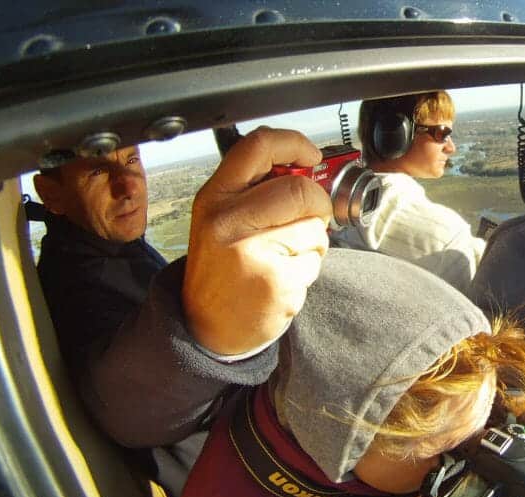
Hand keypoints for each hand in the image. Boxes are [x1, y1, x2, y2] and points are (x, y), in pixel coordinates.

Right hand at [183, 127, 331, 354]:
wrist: (206, 325)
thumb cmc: (224, 267)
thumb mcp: (222, 218)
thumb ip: (256, 191)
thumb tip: (307, 169)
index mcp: (216, 196)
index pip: (259, 146)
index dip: (294, 143)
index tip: (312, 156)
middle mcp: (228, 220)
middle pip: (301, 190)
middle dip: (318, 204)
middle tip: (309, 219)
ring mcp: (252, 252)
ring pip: (314, 229)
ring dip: (313, 244)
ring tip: (284, 257)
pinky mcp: (276, 282)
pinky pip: (315, 262)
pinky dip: (308, 271)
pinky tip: (282, 280)